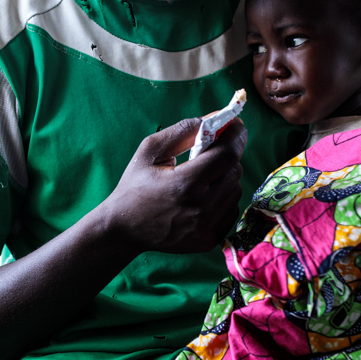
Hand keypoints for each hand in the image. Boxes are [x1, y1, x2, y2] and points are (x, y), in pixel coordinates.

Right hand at [99, 118, 247, 253]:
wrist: (124, 229)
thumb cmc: (134, 185)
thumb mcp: (150, 150)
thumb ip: (182, 131)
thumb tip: (214, 118)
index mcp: (184, 184)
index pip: (227, 155)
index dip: (236, 136)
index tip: (236, 125)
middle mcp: (200, 208)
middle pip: (235, 171)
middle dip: (227, 156)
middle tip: (212, 151)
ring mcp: (206, 228)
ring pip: (236, 191)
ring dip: (225, 178)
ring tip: (203, 178)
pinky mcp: (209, 241)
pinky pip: (231, 210)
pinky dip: (223, 199)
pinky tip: (202, 198)